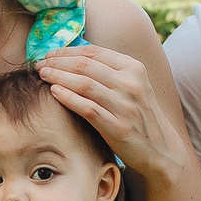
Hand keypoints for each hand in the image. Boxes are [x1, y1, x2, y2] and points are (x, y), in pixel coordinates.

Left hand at [35, 44, 192, 181]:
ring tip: (43, 75)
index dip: (67, 51)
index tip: (50, 54)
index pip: (94, 52)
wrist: (159, 149)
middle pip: (85, 65)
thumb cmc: (139, 115)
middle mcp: (131, 84)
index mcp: (134, 68)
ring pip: (83, 84)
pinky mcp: (117, 127)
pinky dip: (68, 98)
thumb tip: (74, 56)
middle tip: (40, 64)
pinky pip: (87, 108)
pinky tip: (54, 92)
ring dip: (58, 77)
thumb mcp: (133, 86)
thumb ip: (111, 71)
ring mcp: (125, 106)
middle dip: (58, 62)